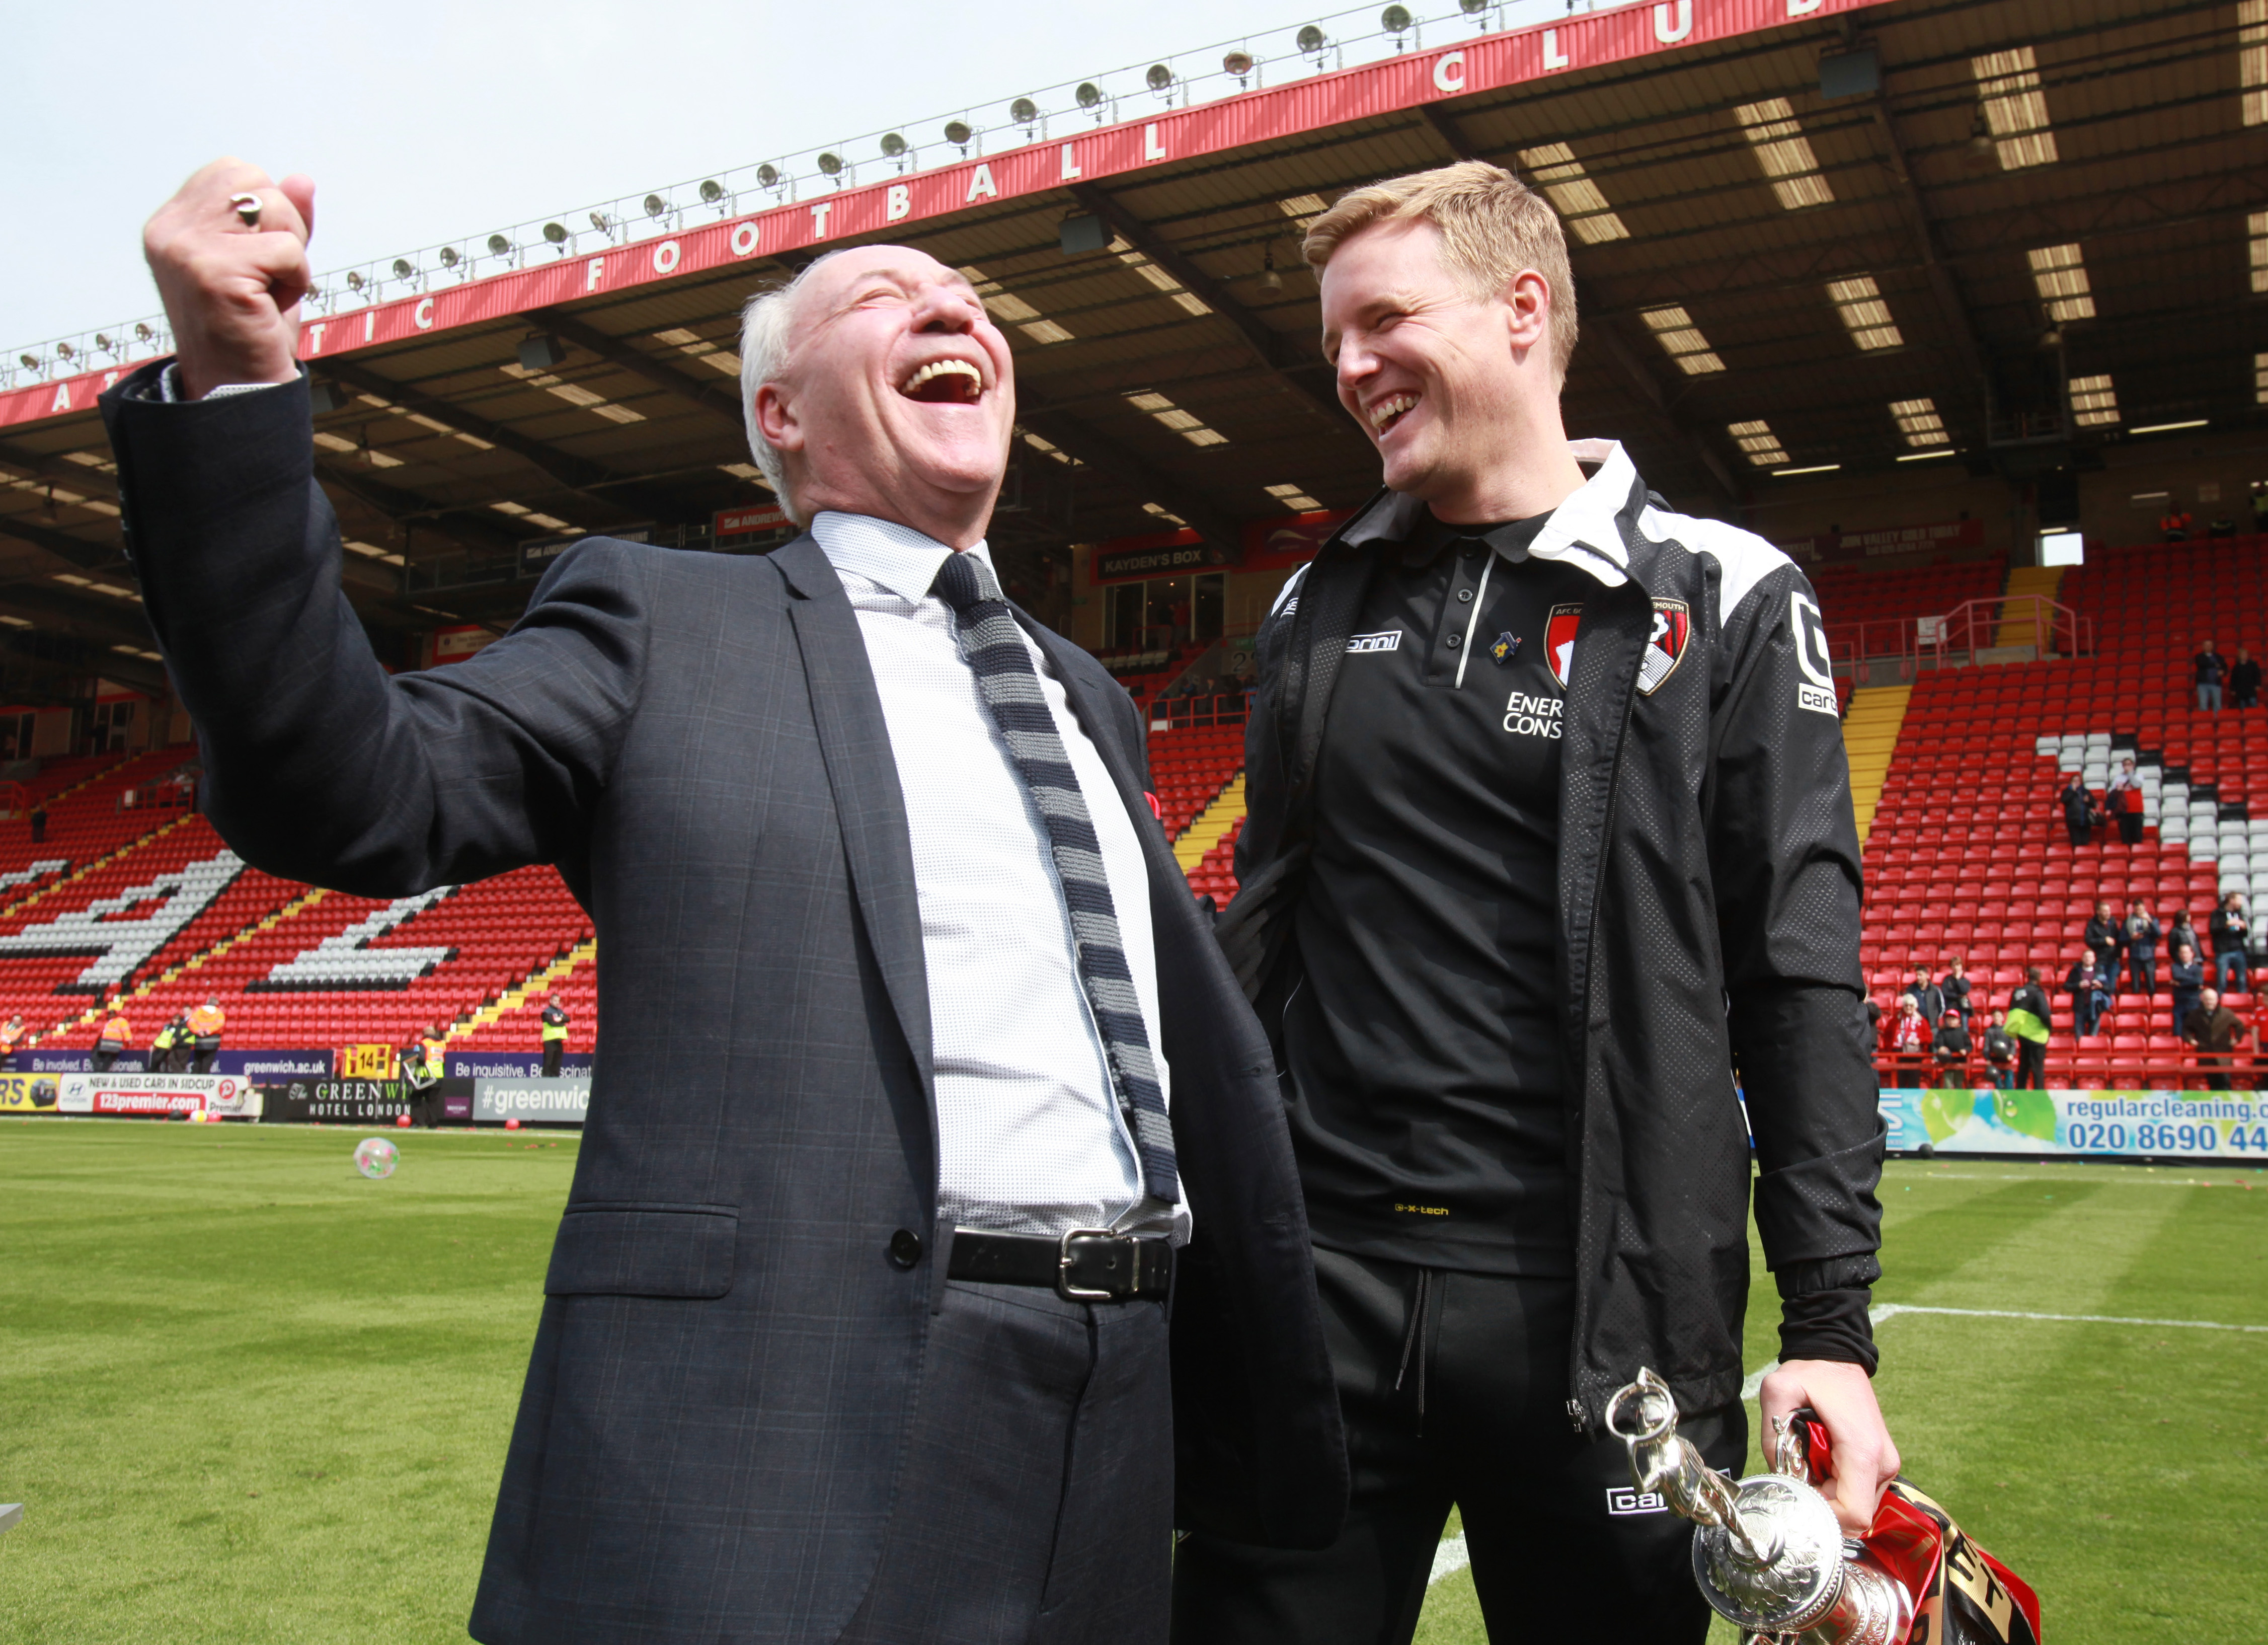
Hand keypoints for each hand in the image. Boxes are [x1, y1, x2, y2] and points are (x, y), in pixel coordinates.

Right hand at [142, 158, 315, 399]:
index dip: (265, 208)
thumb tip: (301, 179)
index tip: (258, 256)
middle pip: (253, 179)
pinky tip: (271, 304)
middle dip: (282, 225)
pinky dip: (297, 279)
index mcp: (173, 222)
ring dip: (290, 254)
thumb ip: (281, 219)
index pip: (232, 169)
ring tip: (268, 290)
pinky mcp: (215, 272)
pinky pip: (289, 249)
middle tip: (268, 275)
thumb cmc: (254, 325)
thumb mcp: (270, 262)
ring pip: (274, 208)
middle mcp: (171, 229)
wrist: (240, 387)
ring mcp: (188, 248)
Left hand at [1758, 1358, 1898, 1535]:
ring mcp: (1886, 1466)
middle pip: (1854, 1516)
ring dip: (1829, 1497)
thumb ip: (1772, 1434)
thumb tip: (1779, 1474)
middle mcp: (1883, 1464)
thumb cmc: (1811, 1373)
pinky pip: (1859, 1493)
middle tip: (1798, 1480)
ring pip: (1858, 1507)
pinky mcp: (1881, 1465)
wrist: (1837, 1356)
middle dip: (1822, 1506)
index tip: (1799, 1499)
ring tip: (1809, 1467)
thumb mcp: (1779, 1391)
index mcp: (1863, 1452)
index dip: (1823, 1516)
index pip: (1854, 1515)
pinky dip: (1837, 1488)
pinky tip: (1821, 1465)